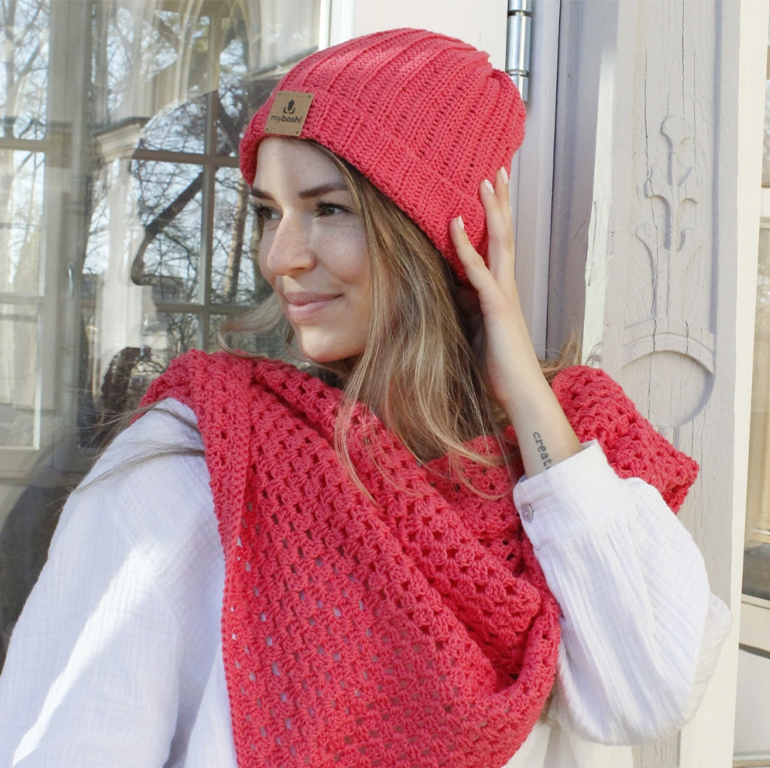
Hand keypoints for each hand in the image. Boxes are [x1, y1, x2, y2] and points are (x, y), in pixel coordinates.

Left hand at [449, 168, 540, 414]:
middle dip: (500, 201)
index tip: (491, 190)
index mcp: (502, 291)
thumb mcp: (476, 328)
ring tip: (486, 179)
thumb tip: (451, 289)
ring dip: (492, 210)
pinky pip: (478, 270)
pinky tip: (455, 223)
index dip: (496, 217)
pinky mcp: (497, 307)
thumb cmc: (498, 366)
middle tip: (496, 169)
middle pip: (505, 234)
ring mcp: (504, 294)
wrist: (519, 392)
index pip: (499, 245)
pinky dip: (465, 246)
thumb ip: (467, 306)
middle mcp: (507, 286)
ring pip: (499, 242)